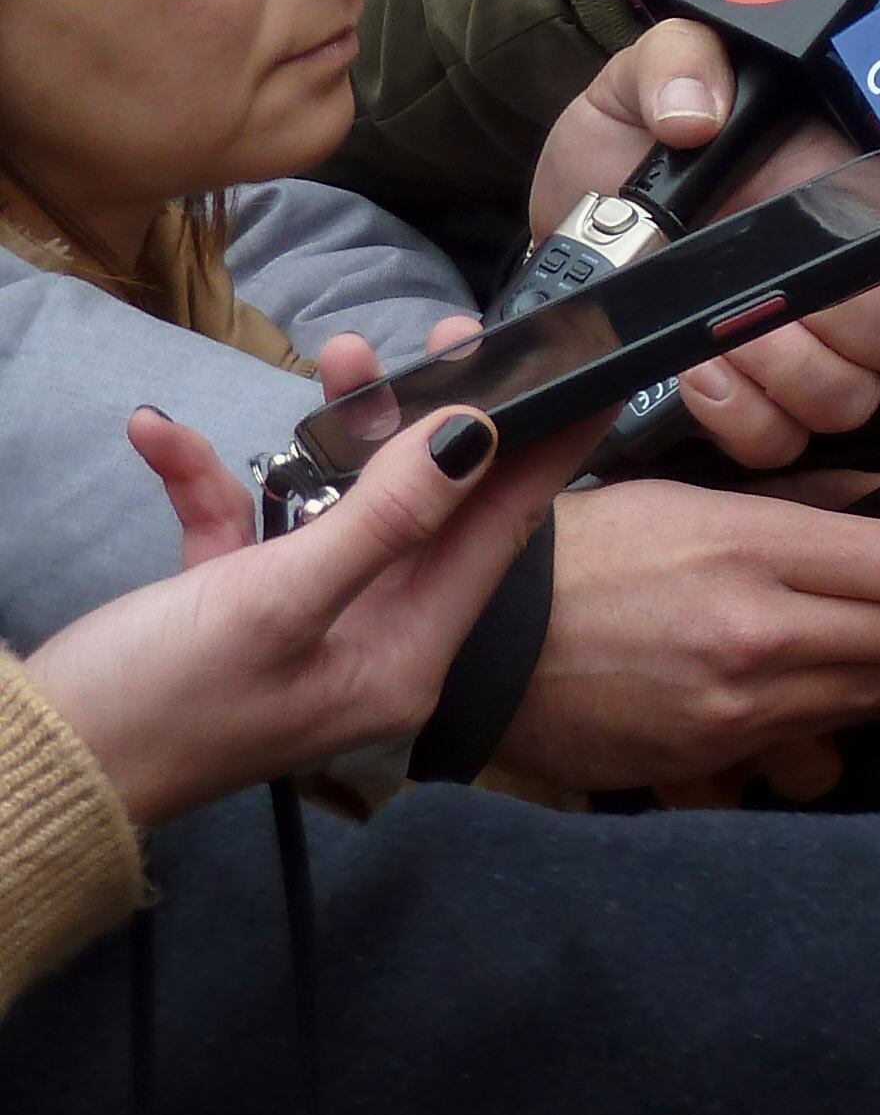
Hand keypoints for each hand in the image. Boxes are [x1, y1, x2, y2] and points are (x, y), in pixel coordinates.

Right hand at [27, 384, 590, 823]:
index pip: (499, 535)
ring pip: (341, 503)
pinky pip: (244, 523)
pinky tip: (159, 436)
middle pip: (428, 508)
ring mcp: (301, 625)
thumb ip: (383, 520)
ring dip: (330, 432)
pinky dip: (211, 477)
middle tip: (441, 337)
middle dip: (430, 418)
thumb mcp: (275, 603)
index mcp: (402, 658)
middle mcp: (369, 642)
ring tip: (334, 356)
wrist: (22, 777)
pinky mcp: (229, 610)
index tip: (588, 378)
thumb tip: (474, 440)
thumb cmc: (151, 706)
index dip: (542, 452)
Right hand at [490, 478, 879, 791]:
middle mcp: (758, 633)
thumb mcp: (706, 497)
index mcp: (758, 548)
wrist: (483, 640)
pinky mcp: (710, 765)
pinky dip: (846, 733)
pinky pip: (813, 755)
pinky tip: (856, 711)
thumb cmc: (592, 552)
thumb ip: (818, 503)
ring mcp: (736, 710)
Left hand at [525, 25, 879, 469]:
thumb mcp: (641, 72)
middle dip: (843, 328)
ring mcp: (797, 344)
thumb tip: (699, 114)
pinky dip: (746, 421)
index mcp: (841, 193)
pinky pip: (782, 441)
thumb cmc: (621, 139)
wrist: (560, 216)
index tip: (879, 260)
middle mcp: (838, 275)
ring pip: (853, 397)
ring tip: (718, 341)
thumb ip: (677, 62)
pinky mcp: (743, 397)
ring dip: (791, 377)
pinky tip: (698, 378)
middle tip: (765, 302)